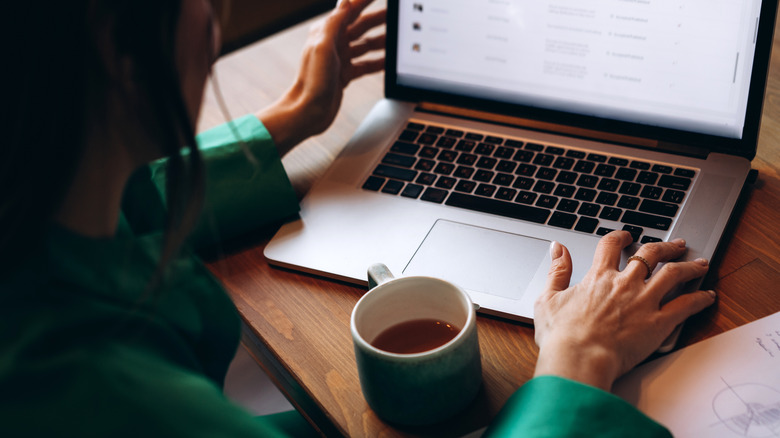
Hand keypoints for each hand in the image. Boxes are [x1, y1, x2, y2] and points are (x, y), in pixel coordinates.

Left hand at [256, 0, 385, 155]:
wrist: (308, 112)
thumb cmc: (312, 81)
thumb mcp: (323, 47)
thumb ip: (334, 22)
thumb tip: (345, 1)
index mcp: (327, 33)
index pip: (350, 10)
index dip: (365, 0)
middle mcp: (334, 44)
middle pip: (361, 26)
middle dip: (379, 18)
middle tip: (396, 14)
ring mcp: (340, 60)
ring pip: (365, 45)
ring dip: (382, 40)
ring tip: (397, 37)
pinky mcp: (345, 75)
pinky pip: (366, 64)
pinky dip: (378, 62)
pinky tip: (389, 61)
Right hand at [533, 231, 715, 390]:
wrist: (579, 359)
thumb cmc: (561, 336)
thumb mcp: (548, 298)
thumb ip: (556, 270)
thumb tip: (557, 248)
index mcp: (598, 277)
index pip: (611, 245)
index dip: (620, 236)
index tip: (627, 235)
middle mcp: (625, 284)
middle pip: (651, 254)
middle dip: (666, 246)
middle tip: (676, 244)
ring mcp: (644, 302)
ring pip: (674, 274)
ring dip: (689, 266)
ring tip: (700, 263)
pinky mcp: (659, 323)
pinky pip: (686, 305)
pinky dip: (699, 298)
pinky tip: (708, 296)